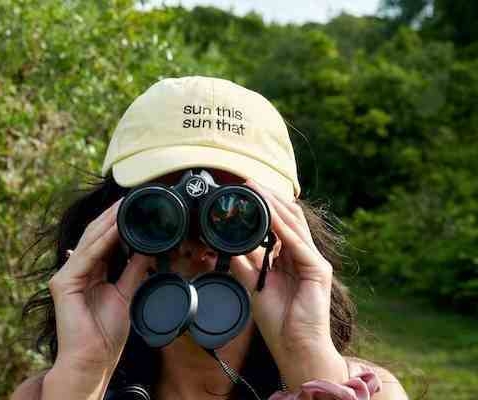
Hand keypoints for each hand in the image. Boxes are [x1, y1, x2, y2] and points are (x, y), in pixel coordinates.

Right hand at [47, 198, 153, 370]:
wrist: (94, 359)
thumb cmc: (106, 333)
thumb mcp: (127, 294)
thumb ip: (134, 270)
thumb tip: (147, 249)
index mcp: (90, 273)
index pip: (102, 242)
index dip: (116, 224)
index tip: (133, 209)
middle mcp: (75, 271)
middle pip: (93, 237)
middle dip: (111, 217)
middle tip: (128, 199)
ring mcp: (66, 275)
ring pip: (89, 242)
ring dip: (107, 223)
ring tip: (123, 206)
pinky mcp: (62, 282)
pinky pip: (86, 256)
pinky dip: (102, 241)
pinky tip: (116, 228)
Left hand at [226, 179, 347, 387]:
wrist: (295, 347)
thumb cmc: (279, 322)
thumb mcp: (255, 286)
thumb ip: (246, 264)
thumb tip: (231, 247)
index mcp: (292, 260)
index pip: (281, 225)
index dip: (266, 207)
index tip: (246, 193)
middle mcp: (305, 257)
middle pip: (289, 218)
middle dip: (270, 199)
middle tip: (249, 183)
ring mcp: (314, 262)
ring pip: (294, 225)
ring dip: (274, 206)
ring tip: (256, 190)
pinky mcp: (318, 270)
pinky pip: (296, 243)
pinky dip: (281, 227)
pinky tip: (267, 214)